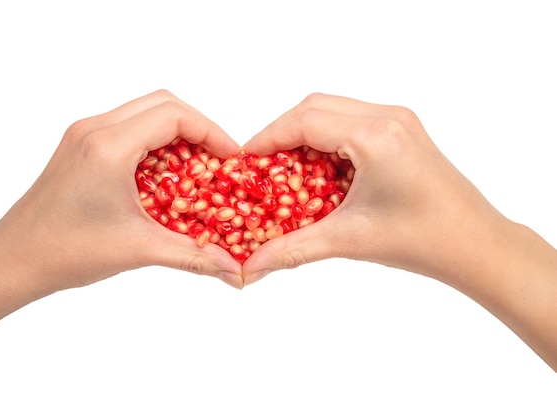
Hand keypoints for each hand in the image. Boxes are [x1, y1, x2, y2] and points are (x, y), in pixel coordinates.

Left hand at [0, 89, 243, 292]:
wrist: (13, 259)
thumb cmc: (66, 252)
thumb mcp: (138, 250)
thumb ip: (193, 256)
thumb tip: (236, 271)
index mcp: (108, 147)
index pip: (174, 115)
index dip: (211, 131)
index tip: (231, 158)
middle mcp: (94, 130)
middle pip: (162, 103)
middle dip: (198, 128)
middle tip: (217, 160)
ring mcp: (83, 135)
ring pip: (144, 111)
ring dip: (175, 133)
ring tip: (196, 167)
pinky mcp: (79, 145)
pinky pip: (127, 126)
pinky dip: (154, 141)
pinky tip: (165, 174)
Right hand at [242, 92, 500, 283]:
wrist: (475, 245)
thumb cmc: (423, 241)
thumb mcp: (349, 240)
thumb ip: (293, 249)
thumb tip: (250, 265)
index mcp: (376, 137)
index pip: (304, 121)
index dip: (268, 138)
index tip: (245, 161)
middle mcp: (388, 118)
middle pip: (315, 106)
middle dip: (282, 133)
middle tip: (262, 165)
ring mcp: (399, 121)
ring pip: (333, 109)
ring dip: (305, 133)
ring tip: (286, 167)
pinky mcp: (403, 130)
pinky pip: (352, 120)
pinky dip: (327, 137)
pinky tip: (319, 168)